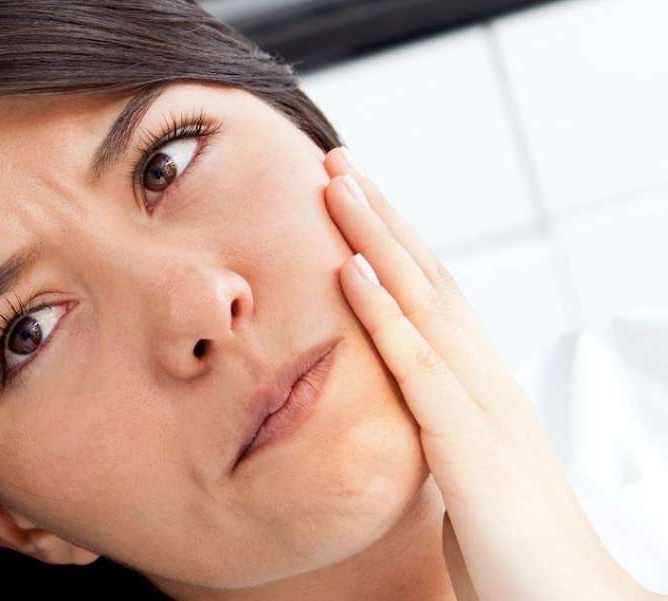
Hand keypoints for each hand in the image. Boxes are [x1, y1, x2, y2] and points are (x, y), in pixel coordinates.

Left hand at [321, 148, 658, 600]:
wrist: (565, 600)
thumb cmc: (511, 552)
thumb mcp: (456, 478)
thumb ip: (431, 438)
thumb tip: (396, 421)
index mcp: (478, 388)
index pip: (431, 298)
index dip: (391, 245)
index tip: (351, 197)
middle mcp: (483, 380)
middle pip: (427, 279)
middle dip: (380, 217)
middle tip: (336, 159)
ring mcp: (478, 405)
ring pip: (420, 301)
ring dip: (374, 238)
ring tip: (335, 184)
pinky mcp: (466, 442)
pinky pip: (414, 364)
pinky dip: (381, 312)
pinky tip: (349, 270)